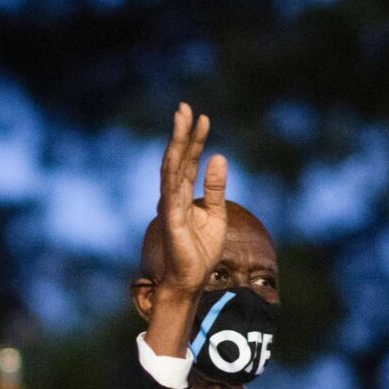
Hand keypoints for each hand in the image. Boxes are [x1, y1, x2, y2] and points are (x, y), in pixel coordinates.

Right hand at [155, 103, 227, 295]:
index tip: (203, 117)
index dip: (195, 140)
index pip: (188, 162)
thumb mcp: (216, 214)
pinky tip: (181, 151)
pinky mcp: (171, 219)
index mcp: (183, 196)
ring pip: (171, 168)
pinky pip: (171, 189)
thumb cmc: (201, 251)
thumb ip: (215, 188)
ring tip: (182, 119)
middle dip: (181, 133)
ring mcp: (169, 206)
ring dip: (177, 143)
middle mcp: (172, 197)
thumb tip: (219, 157)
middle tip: (185, 107)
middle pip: (176, 159)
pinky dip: (176, 169)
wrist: (191, 281)